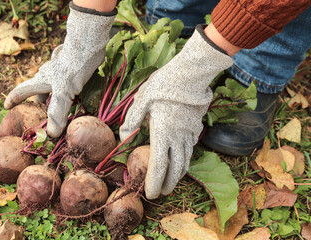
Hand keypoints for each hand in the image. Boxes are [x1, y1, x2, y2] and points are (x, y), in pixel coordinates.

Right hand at [4, 3, 116, 137]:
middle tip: (41, 114)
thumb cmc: (71, 69)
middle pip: (38, 90)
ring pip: (52, 87)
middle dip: (38, 102)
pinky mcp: (72, 69)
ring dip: (53, 98)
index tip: (6, 107)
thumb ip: (57, 113)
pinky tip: (76, 98)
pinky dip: (66, 93)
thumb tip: (51, 134)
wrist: (87, 47)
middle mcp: (47, 75)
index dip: (13, 100)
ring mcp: (60, 71)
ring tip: (59, 109)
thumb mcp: (62, 94)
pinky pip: (66, 83)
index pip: (21, 91)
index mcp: (40, 81)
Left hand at [120, 25, 232, 198]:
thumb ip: (132, 120)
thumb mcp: (142, 99)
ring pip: (186, 161)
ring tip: (171, 183)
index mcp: (162, 132)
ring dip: (179, 175)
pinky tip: (181, 162)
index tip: (151, 194)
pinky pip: (191, 149)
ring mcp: (190, 133)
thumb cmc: (164, 85)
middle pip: (175, 168)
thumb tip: (124, 136)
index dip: (154, 182)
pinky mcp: (196, 128)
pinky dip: (185, 161)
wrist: (191, 73)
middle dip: (168, 184)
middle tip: (162, 193)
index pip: (158, 164)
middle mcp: (178, 137)